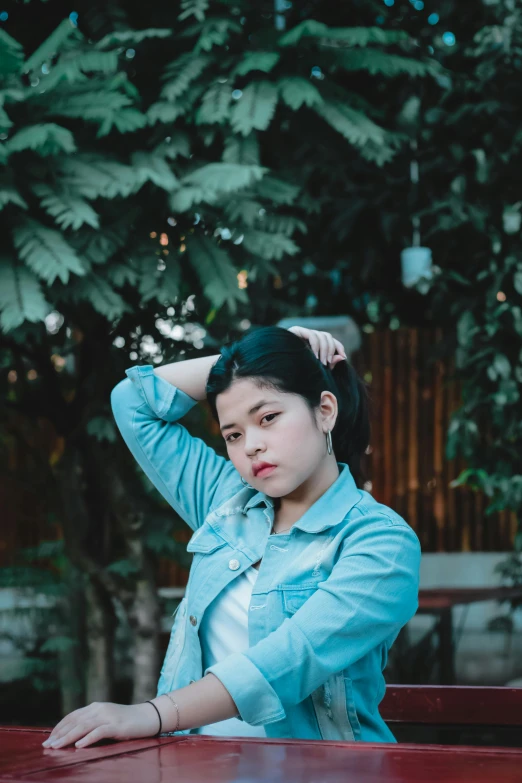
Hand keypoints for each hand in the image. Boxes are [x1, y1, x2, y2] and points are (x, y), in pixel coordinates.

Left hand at [41, 701, 160, 748]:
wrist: (149, 717)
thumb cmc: (127, 722)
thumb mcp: (107, 719)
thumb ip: (92, 723)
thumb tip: (73, 735)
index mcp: (96, 707)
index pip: (73, 716)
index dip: (59, 727)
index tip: (49, 738)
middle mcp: (100, 709)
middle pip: (75, 721)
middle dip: (59, 734)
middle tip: (47, 745)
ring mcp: (109, 716)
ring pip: (84, 726)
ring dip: (68, 737)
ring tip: (57, 746)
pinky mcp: (117, 725)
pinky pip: (100, 732)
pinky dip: (88, 739)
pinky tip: (79, 746)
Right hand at [287, 326, 346, 369]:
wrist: (278, 371)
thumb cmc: (296, 372)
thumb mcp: (317, 369)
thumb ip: (330, 363)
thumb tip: (342, 357)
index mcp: (314, 343)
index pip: (330, 340)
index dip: (338, 347)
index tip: (344, 357)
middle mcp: (309, 336)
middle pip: (327, 336)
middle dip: (330, 350)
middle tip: (327, 364)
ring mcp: (302, 332)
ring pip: (321, 335)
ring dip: (324, 350)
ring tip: (321, 364)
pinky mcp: (295, 331)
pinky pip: (312, 335)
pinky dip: (316, 346)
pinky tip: (314, 357)